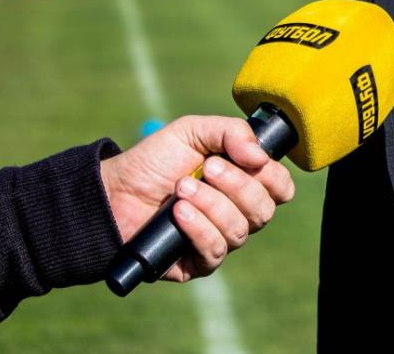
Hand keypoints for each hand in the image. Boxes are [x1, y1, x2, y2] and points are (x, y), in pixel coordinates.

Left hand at [99, 115, 294, 281]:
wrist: (112, 191)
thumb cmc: (155, 161)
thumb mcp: (193, 131)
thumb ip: (232, 132)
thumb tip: (261, 157)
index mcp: (245, 182)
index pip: (281, 188)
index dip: (270, 176)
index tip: (245, 158)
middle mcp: (237, 213)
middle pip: (264, 210)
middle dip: (236, 186)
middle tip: (206, 168)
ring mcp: (219, 238)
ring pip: (240, 230)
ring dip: (211, 205)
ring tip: (181, 189)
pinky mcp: (198, 262)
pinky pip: (215, 251)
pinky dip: (199, 229)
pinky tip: (179, 214)